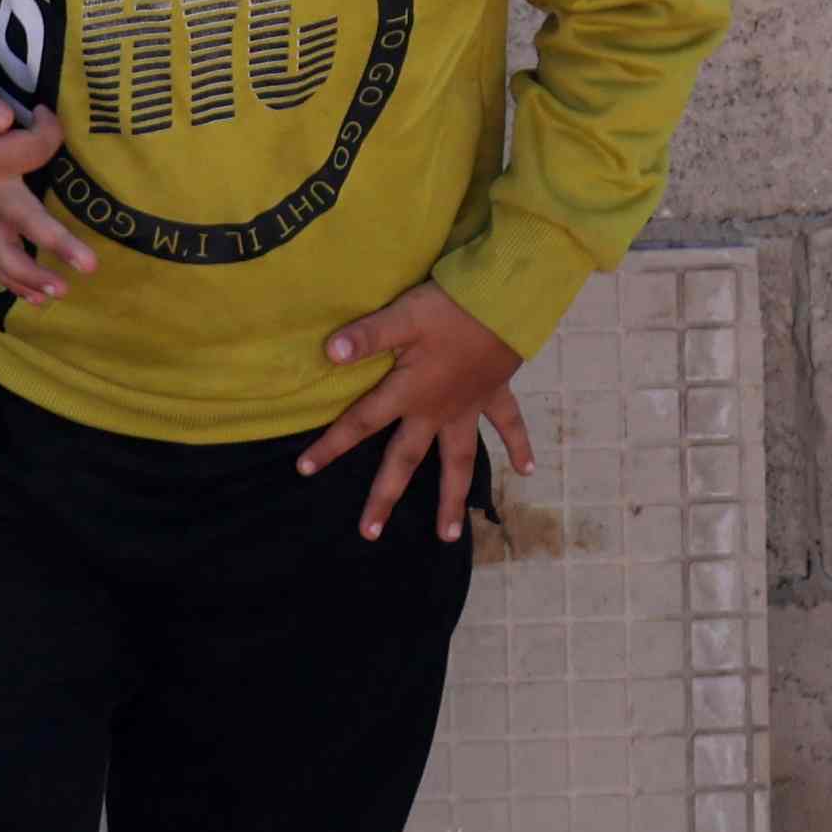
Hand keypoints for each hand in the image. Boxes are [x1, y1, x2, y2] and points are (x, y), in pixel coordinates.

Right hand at [0, 77, 95, 306]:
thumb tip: (4, 117)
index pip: (35, 149)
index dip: (48, 128)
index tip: (43, 113)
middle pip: (23, 222)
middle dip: (57, 243)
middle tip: (89, 266)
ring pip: (2, 254)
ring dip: (31, 277)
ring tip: (60, 293)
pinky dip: (14, 281)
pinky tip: (37, 298)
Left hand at [294, 281, 523, 537]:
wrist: (510, 296)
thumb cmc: (453, 305)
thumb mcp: (404, 316)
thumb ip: (367, 336)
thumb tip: (327, 352)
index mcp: (409, 393)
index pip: (361, 423)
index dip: (331, 444)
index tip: (304, 470)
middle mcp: (437, 410)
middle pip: (406, 460)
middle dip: (386, 496)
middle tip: (369, 534)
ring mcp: (469, 406)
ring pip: (460, 461)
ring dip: (454, 498)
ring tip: (448, 536)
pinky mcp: (496, 392)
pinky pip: (509, 425)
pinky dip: (519, 446)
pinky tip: (527, 471)